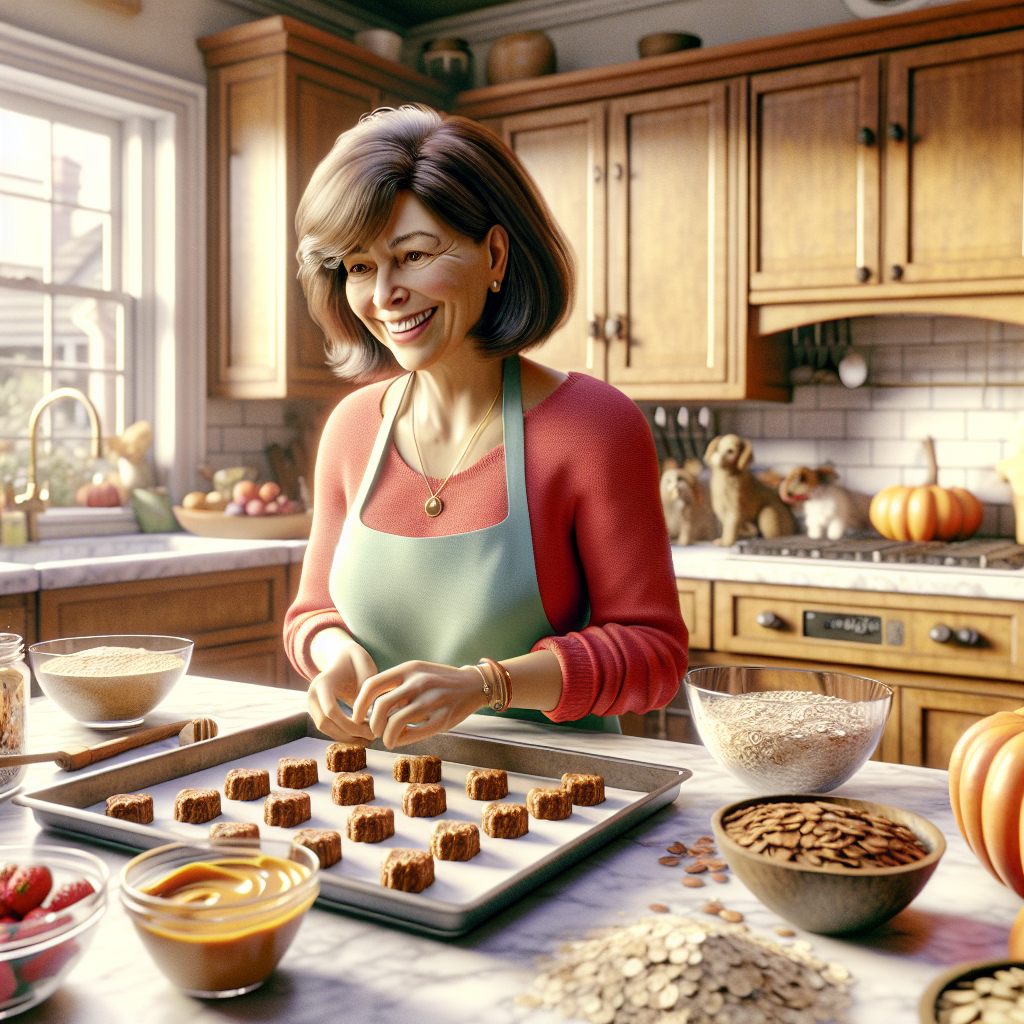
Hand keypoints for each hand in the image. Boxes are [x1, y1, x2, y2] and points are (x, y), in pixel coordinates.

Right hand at [307, 641, 378, 743]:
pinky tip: (360, 734)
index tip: (370, 729)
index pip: (331, 710)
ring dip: (345, 737)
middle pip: (325, 724)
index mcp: (323, 682)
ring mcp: (312, 703)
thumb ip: (366, 687)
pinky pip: (327, 727)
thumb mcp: (365, 666)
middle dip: (348, 734)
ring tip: (367, 738)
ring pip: (324, 728)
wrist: (342, 655)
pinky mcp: (316, 709)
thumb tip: (363, 715)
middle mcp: (312, 694)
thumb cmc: (356, 660)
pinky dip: (342, 733)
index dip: (350, 724)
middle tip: (371, 738)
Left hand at [350, 661, 487, 748]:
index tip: (357, 717)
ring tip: (386, 740)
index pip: (372, 685)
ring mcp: (432, 700)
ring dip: (385, 736)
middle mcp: (419, 682)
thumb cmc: (439, 681)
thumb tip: (369, 709)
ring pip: (395, 722)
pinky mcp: (442, 718)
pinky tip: (400, 740)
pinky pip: (414, 734)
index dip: (359, 704)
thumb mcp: (417, 673)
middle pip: (381, 706)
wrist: (474, 684)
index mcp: (410, 669)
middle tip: (373, 731)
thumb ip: (396, 686)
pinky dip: (401, 740)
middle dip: (372, 724)